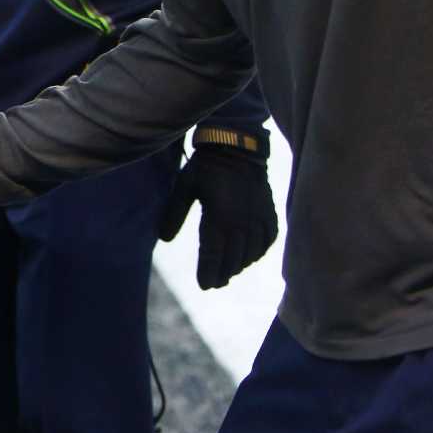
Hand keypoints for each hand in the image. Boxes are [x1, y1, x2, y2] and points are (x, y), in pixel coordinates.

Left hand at [158, 140, 277, 288]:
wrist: (236, 146)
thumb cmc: (206, 167)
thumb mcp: (184, 186)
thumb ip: (174, 213)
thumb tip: (163, 240)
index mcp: (220, 216)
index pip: (214, 253)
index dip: (209, 272)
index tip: (204, 286)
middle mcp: (243, 221)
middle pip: (234, 258)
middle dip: (223, 273)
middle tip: (213, 283)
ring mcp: (259, 218)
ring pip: (252, 252)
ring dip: (240, 265)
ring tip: (227, 272)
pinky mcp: (270, 212)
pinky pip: (268, 240)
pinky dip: (258, 252)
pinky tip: (249, 256)